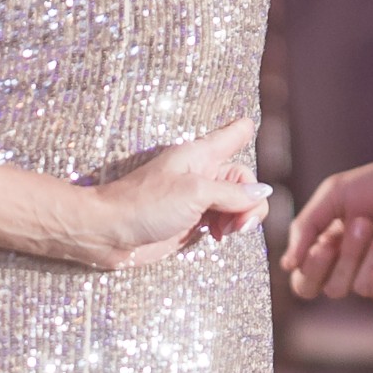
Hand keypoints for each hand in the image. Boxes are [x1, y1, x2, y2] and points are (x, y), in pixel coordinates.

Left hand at [82, 121, 264, 271]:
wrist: (109, 233)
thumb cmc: (145, 204)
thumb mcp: (195, 192)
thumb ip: (233, 192)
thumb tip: (262, 192)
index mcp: (202, 155)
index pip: (234, 134)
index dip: (246, 134)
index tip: (252, 137)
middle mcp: (202, 174)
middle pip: (245, 180)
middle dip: (250, 202)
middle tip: (240, 224)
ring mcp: (197, 199)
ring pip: (237, 204)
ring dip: (241, 218)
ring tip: (228, 232)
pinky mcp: (191, 221)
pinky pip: (223, 221)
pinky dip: (228, 229)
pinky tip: (219, 237)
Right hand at [284, 155, 372, 316]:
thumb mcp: (332, 196)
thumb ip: (305, 227)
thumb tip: (287, 265)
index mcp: (329, 251)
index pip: (306, 284)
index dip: (311, 271)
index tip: (323, 244)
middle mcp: (352, 270)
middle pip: (333, 289)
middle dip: (347, 255)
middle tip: (362, 221)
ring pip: (362, 287)